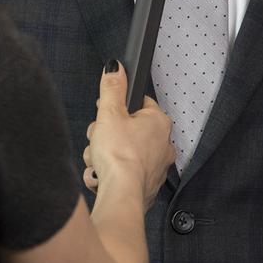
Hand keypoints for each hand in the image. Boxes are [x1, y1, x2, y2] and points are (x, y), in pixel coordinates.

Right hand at [81, 61, 173, 211]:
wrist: (121, 196)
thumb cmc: (120, 156)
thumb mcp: (109, 113)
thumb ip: (112, 88)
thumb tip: (115, 67)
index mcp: (158, 122)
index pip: (138, 103)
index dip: (116, 107)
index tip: (105, 113)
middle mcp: (163, 144)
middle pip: (126, 129)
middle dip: (106, 135)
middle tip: (100, 139)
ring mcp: (156, 167)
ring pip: (121, 152)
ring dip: (103, 156)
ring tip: (99, 161)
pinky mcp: (146, 186)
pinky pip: (122, 174)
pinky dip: (109, 174)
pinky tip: (101, 176)